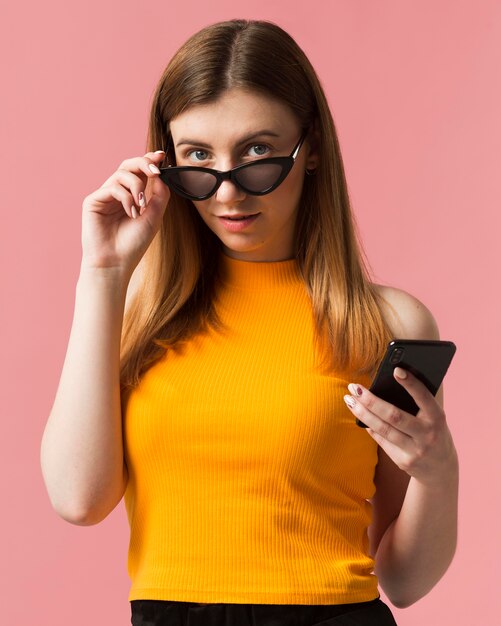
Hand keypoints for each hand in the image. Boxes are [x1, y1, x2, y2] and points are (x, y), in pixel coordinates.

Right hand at [81, 150, 170, 276]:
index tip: (161, 156)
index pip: (139, 172)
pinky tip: (131, 213)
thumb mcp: (154, 216)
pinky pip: (113, 187)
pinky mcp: (93, 200)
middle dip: (144, 163)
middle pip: (128, 165)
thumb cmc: (134, 244)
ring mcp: (104, 196)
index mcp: (132, 196)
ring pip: (122, 174)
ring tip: (141, 207)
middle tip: (156, 170)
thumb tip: (161, 174)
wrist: (116, 263)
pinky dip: (126, 198)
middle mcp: (117, 193)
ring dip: (137, 188)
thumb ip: (160, 195)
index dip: (149, 160)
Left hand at [343, 367, 457, 487]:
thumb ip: (423, 399)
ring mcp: (415, 451)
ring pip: (383, 429)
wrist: (441, 470)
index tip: (396, 369)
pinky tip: (359, 415)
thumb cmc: (434, 432)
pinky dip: (369, 426)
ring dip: (362, 413)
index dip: (411, 384)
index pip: (424, 398)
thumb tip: (401, 371)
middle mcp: (427, 435)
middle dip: (371, 400)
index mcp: (437, 418)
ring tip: (348, 399)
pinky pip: (381, 440)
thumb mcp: (435, 416)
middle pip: (394, 416)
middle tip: (354, 387)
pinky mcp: (403, 461)